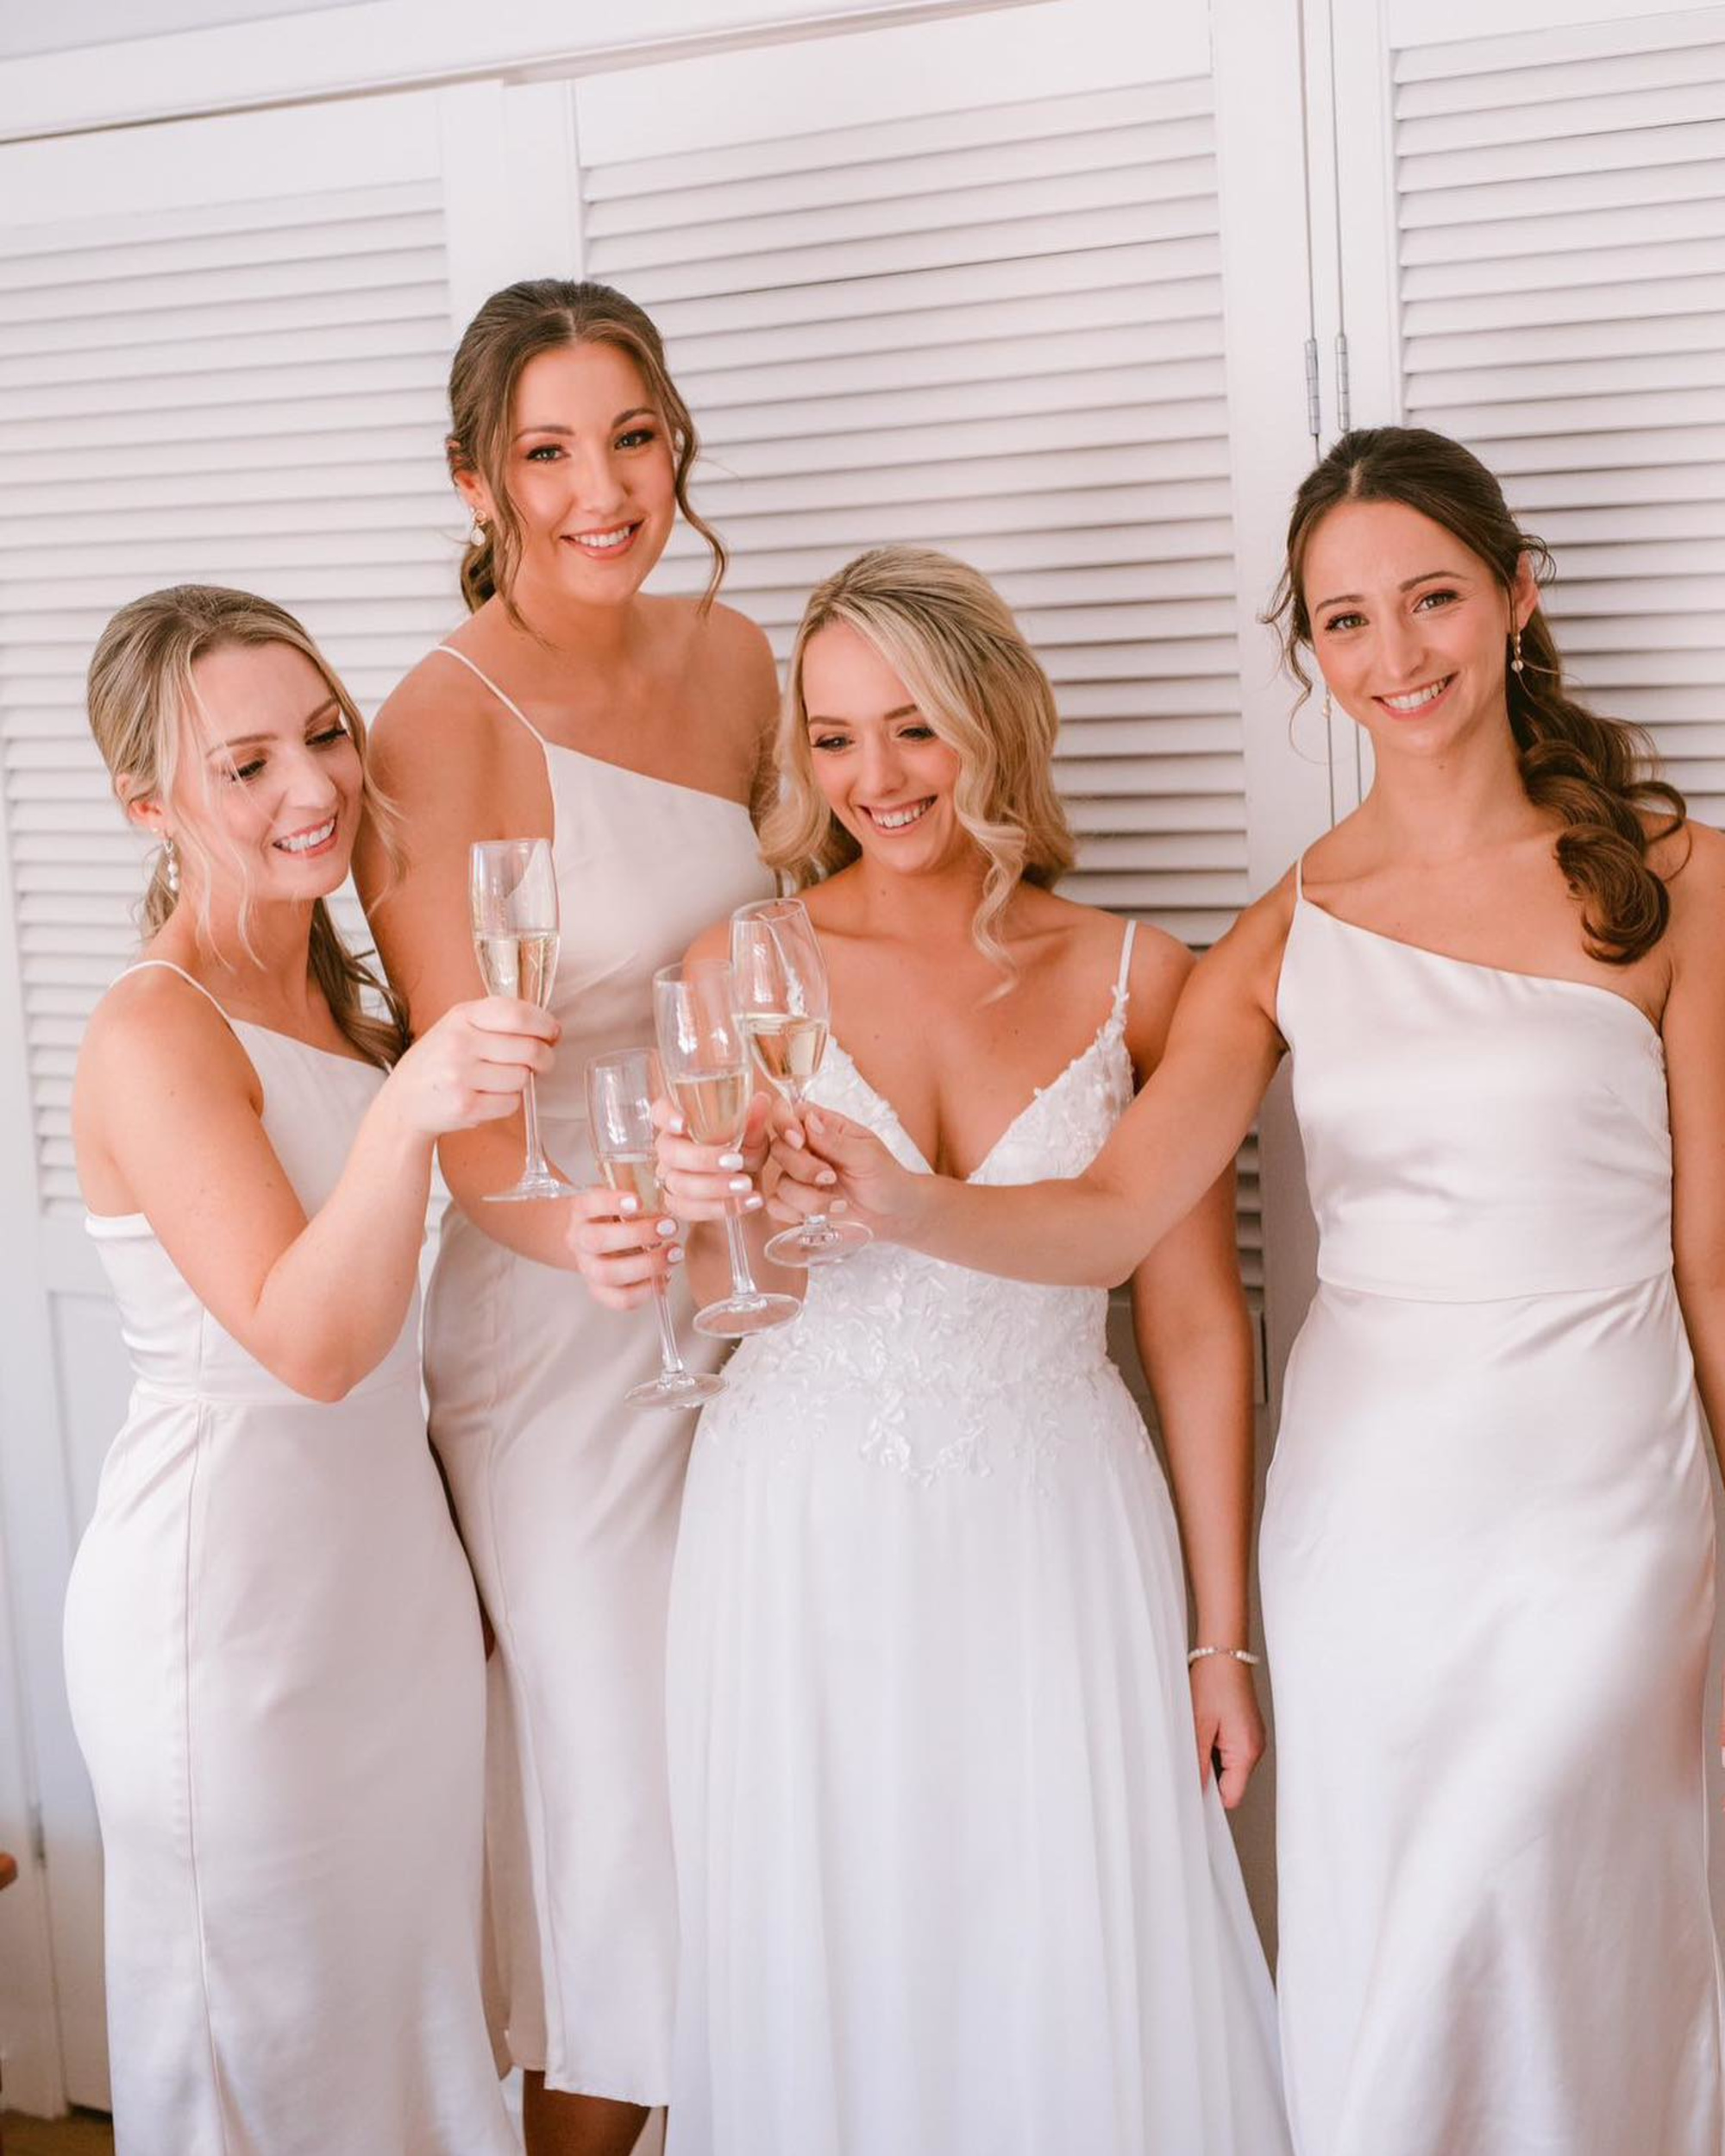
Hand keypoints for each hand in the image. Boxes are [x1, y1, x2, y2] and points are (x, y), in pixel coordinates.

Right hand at [384, 997, 557, 1138]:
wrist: (404, 1101)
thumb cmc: (440, 1062)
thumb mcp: (459, 1027)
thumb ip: (500, 1022)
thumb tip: (552, 1032)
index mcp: (462, 1016)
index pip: (517, 1015)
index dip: (545, 1025)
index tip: (553, 1034)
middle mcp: (459, 1042)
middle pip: (529, 1049)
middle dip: (544, 1058)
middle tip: (541, 1063)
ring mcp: (460, 1075)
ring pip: (522, 1078)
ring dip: (520, 1082)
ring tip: (497, 1081)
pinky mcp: (465, 1105)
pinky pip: (511, 1103)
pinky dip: (507, 1102)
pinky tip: (487, 1097)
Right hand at [567, 1183, 681, 1311]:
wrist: (595, 1239)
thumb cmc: (617, 1215)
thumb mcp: (622, 1198)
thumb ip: (637, 1198)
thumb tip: (670, 1201)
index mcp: (581, 1210)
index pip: (589, 1204)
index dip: (611, 1203)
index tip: (639, 1201)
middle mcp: (578, 1240)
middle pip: (597, 1241)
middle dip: (638, 1234)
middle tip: (670, 1227)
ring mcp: (586, 1268)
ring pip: (608, 1274)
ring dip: (647, 1265)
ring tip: (675, 1253)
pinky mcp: (599, 1291)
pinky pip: (620, 1299)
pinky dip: (646, 1291)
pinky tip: (665, 1277)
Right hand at [652, 1091, 771, 1223]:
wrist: (747, 1191)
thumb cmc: (743, 1154)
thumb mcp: (753, 1139)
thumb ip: (753, 1123)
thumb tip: (761, 1100)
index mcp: (681, 1125)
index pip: (659, 1112)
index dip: (666, 1116)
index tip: (683, 1124)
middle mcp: (670, 1150)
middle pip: (671, 1153)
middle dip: (703, 1159)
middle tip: (737, 1161)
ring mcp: (670, 1178)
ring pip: (680, 1184)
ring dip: (716, 1186)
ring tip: (747, 1185)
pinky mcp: (678, 1205)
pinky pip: (690, 1209)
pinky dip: (721, 1207)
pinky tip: (748, 1202)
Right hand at [766, 1099, 919, 1239]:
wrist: (894, 1214)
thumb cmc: (886, 1177)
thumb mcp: (867, 1154)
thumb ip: (836, 1141)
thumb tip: (809, 1121)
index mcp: (822, 1127)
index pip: (788, 1112)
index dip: (785, 1124)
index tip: (799, 1141)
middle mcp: (806, 1150)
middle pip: (779, 1148)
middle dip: (803, 1168)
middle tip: (830, 1176)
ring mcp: (799, 1178)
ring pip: (781, 1183)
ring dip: (809, 1198)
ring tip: (839, 1203)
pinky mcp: (796, 1205)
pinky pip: (778, 1206)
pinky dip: (797, 1213)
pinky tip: (822, 1214)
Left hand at [1190, 1654, 1264, 1810]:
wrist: (1224, 1652)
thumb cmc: (1214, 1682)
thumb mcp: (1199, 1726)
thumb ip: (1198, 1762)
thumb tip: (1194, 1789)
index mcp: (1246, 1752)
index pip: (1231, 1797)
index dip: (1210, 1798)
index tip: (1190, 1789)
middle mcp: (1255, 1748)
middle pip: (1232, 1783)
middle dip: (1209, 1775)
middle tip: (1190, 1756)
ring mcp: (1253, 1738)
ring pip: (1231, 1767)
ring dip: (1212, 1759)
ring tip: (1199, 1735)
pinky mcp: (1248, 1729)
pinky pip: (1232, 1751)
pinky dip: (1217, 1746)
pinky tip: (1207, 1729)